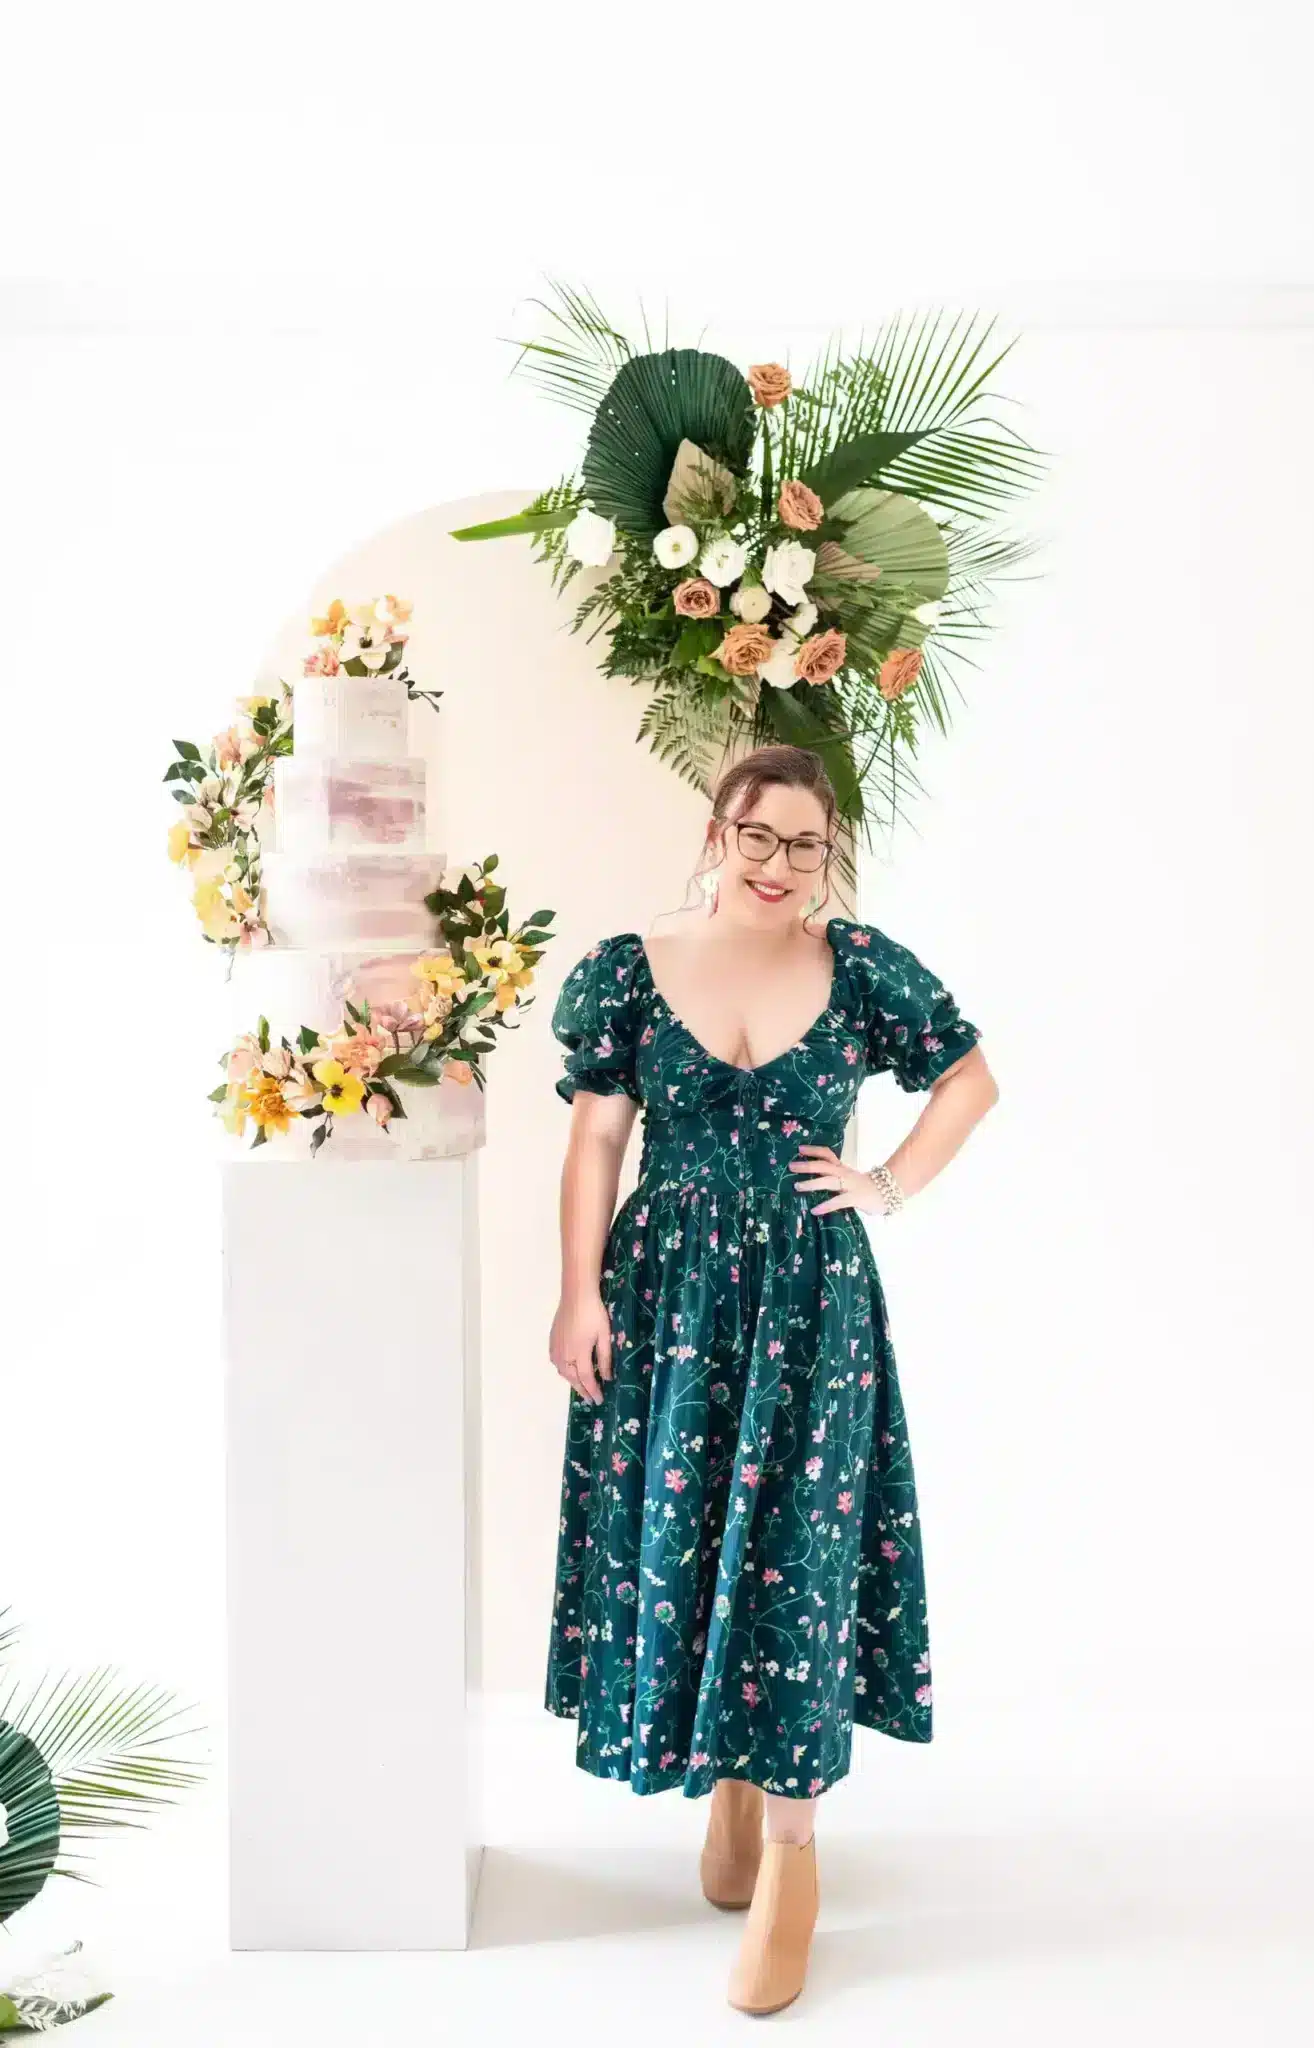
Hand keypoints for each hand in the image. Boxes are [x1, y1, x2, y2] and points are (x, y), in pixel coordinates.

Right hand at [549, 1289, 611, 1405]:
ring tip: (581, 1386)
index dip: (593, 1391)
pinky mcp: (552, 1341)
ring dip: (572, 1381)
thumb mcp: (604, 1336)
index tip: (599, 1400)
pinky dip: (563, 1370)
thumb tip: (607, 1377)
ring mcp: (556, 1348)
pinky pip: (556, 1362)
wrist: (576, 1295)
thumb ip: (605, 1358)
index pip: (587, 1379)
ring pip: (562, 1372)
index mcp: (579, 1354)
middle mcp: (565, 1355)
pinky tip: (569, 1369)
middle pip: (572, 1378)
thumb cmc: (594, 1313)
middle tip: (590, 1398)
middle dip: (582, 1390)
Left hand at [788, 1143, 884, 1215]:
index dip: (814, 1150)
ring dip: (812, 1183)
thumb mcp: (848, 1178)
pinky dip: (826, 1205)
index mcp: (842, 1168)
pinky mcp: (855, 1198)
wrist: (888, 1192)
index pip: (827, 1155)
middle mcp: (844, 1174)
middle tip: (791, 1166)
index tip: (799, 1149)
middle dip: (807, 1165)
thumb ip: (834, 1178)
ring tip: (797, 1186)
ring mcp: (850, 1185)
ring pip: (829, 1181)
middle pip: (824, 1166)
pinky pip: (839, 1201)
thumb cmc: (865, 1187)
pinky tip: (815, 1210)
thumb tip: (812, 1181)